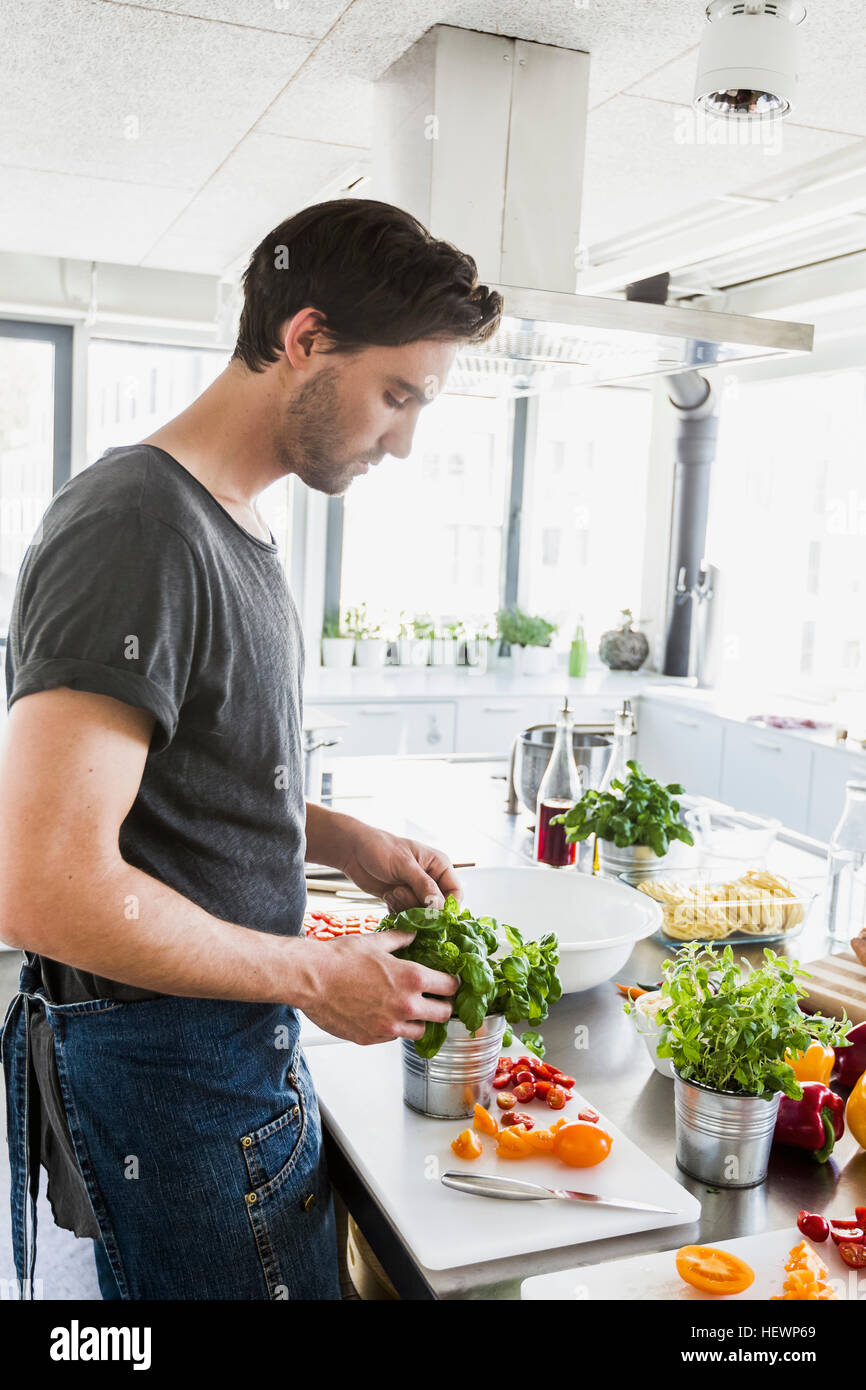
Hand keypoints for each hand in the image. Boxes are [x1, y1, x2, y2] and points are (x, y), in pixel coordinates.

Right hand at [302, 929, 458, 1044]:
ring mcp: (389, 1025)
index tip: (450, 983)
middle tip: (436, 999)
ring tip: (410, 1009)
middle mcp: (405, 1005)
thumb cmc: (339, 959)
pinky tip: (386, 1014)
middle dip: (443, 1006)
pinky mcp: (372, 1038)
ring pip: (421, 1031)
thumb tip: (413, 934)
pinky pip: (394, 1037)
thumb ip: (401, 939)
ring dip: (420, 1021)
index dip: (452, 984)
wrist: (310, 978)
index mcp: (411, 978)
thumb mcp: (376, 941)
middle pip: (443, 1014)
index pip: (450, 987)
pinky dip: (395, 1028)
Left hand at [337, 822, 461, 913]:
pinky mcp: (403, 899)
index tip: (432, 913)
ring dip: (405, 907)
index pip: (455, 893)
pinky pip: (408, 916)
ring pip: (422, 914)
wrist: (353, 851)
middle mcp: (431, 879)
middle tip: (401, 892)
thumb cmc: (379, 848)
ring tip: (392, 891)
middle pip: (438, 908)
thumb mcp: (404, 865)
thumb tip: (439, 907)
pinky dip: (397, 911)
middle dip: (420, 906)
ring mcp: (416, 891)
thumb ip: (423, 886)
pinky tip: (387, 896)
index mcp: (439, 865)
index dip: (447, 907)